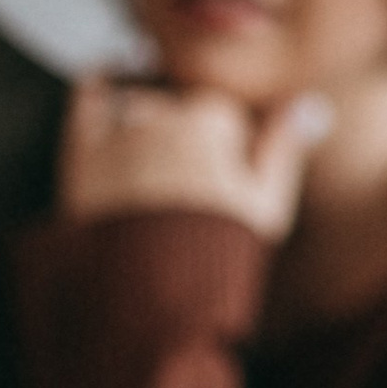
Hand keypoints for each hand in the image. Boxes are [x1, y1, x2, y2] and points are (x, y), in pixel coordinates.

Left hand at [59, 73, 329, 239]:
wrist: (147, 300)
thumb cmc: (210, 260)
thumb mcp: (264, 207)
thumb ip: (282, 149)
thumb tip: (303, 104)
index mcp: (213, 125)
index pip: (218, 112)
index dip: (218, 143)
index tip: (213, 175)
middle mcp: (165, 119)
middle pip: (176, 105)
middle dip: (179, 133)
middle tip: (175, 184)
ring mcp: (121, 134)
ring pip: (137, 101)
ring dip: (143, 119)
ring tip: (145, 170)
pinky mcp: (83, 153)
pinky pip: (90, 100)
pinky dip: (98, 89)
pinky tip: (105, 86)